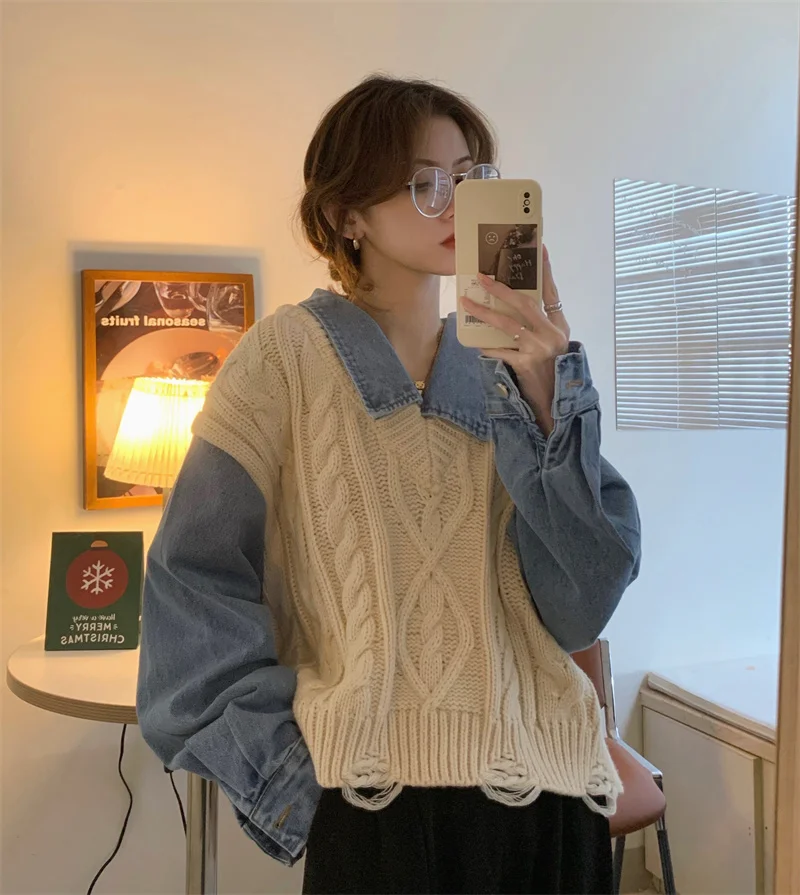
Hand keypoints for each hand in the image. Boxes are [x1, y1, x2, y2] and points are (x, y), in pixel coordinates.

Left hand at [462, 245, 569, 436]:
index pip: (551, 291)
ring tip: (466, 302)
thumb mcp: (553, 344)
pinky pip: (498, 350)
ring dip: (483, 312)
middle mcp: (551, 334)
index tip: (539, 247)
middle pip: (524, 303)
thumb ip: (540, 324)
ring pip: (507, 325)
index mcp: (559, 325)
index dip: (544, 270)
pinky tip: (472, 340)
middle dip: (500, 288)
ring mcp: (538, 349)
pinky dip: (485, 345)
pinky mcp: (524, 364)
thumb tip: (516, 302)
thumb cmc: (551, 370)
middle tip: (481, 275)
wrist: (553, 403)